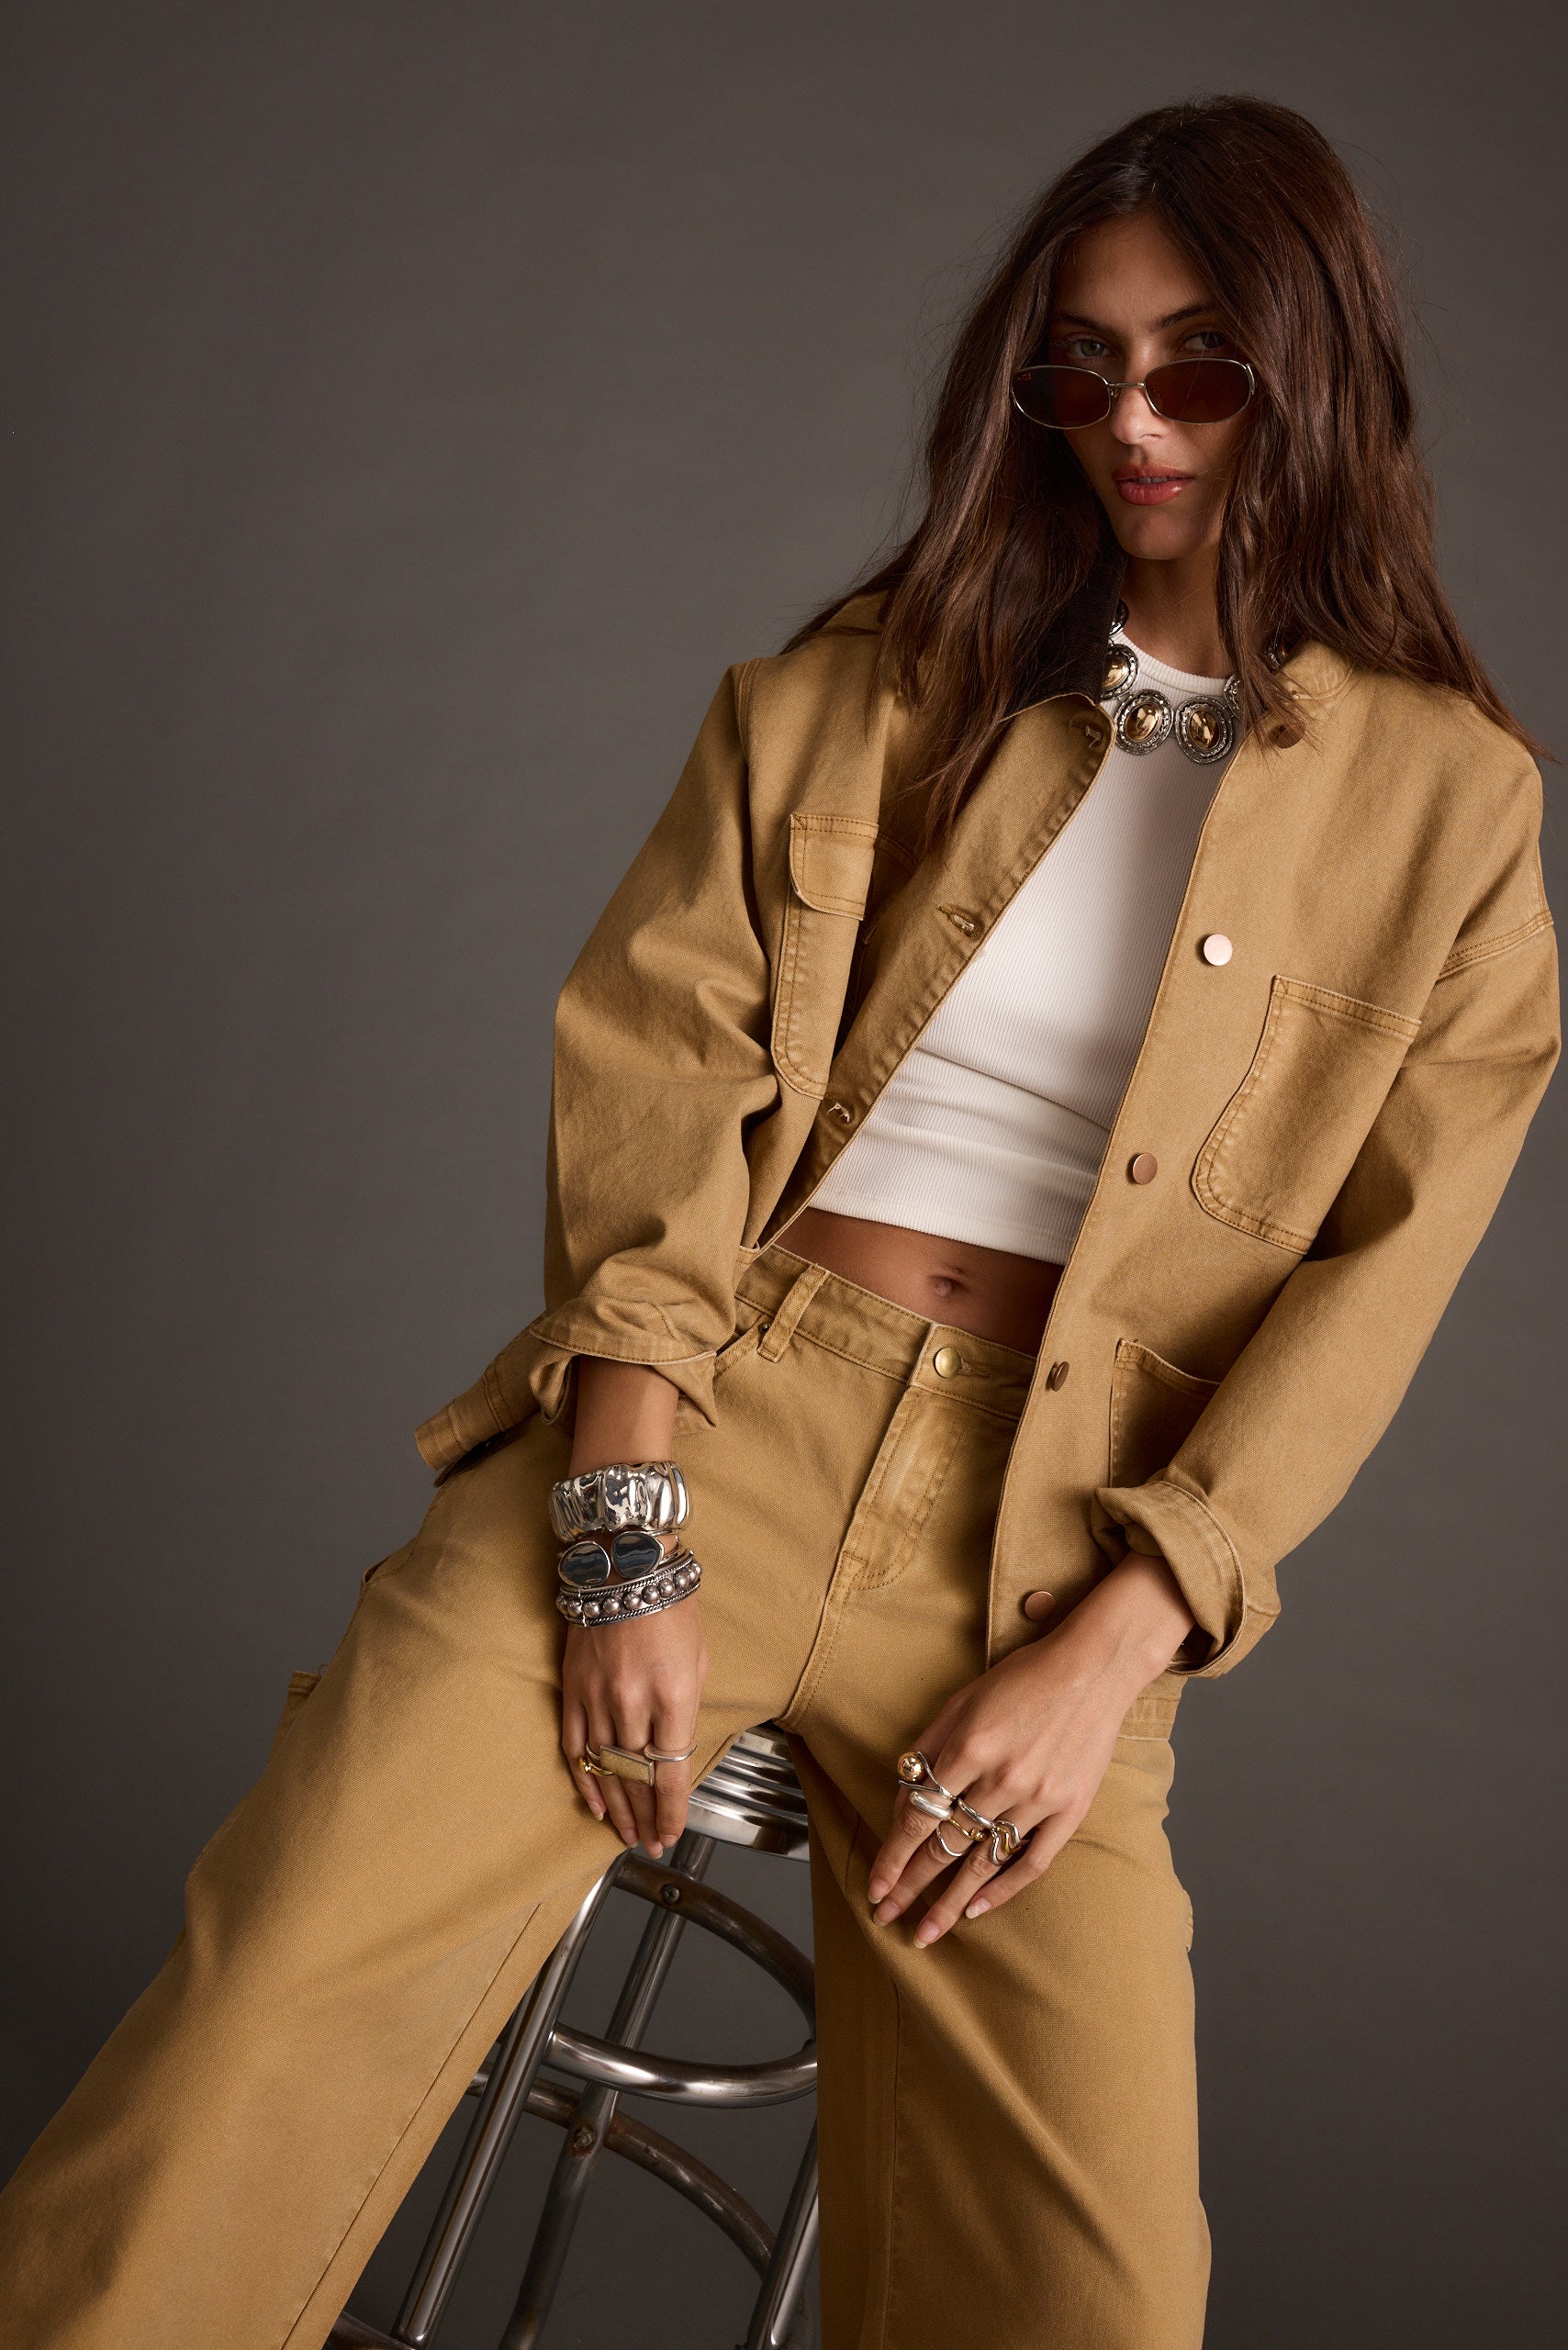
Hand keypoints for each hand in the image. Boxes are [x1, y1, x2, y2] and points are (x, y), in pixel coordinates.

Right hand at [560, 1568, 708, 1857]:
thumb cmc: (671, 1609)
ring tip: (627, 1835)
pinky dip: (585, 1780)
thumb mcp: (699, 1661)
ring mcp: (598, 1697)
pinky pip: (575, 1747)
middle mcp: (633, 1702)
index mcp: (674, 1696)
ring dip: (618, 1808)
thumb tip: (676, 1756)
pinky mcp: (573, 1690)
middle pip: (638, 1778)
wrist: (624, 1566)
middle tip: (651, 1843)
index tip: (671, 1834)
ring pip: (606, 1769)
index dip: (670, 1811)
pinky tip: (595, 1804)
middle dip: (647, 1817)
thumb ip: (687, 1711)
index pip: (671, 1772)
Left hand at [865, 1555, 1192, 1945]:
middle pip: (945, 1847)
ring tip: (925, 1935)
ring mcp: (1039, 1798)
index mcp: (970, 1748)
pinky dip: (1003, 1889)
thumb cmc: (1022, 1678)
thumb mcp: (961, 1701)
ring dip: (949, 1903)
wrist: (1094, 1668)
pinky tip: (976, 1910)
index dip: (893, 1858)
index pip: (919, 1820)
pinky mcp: (1070, 1810)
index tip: (874, 1888)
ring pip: (983, 1863)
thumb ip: (928, 1750)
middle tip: (886, 1917)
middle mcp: (1002, 1779)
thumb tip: (903, 1801)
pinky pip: (1032, 1862)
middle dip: (910, 1887)